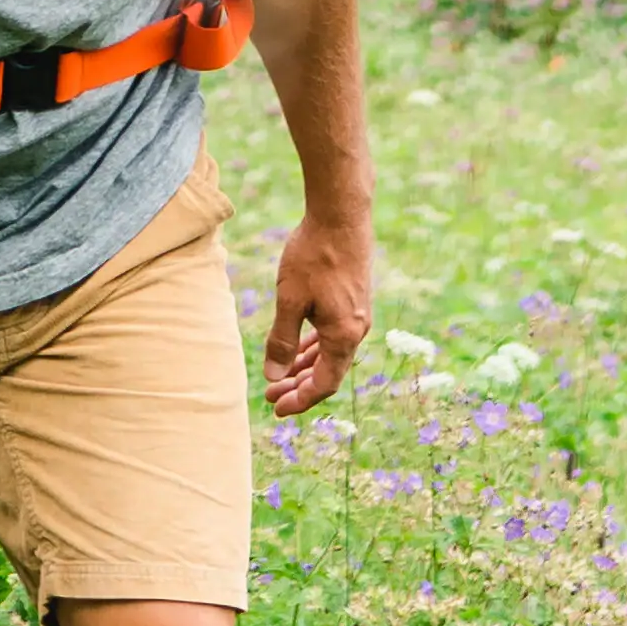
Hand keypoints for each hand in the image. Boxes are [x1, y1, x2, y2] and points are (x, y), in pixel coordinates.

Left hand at [259, 210, 370, 418]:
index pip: (324, 383)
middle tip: (270, 396)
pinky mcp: (352, 300)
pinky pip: (333, 335)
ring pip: (330, 353)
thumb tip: (274, 376)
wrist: (341, 216)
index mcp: (344, 335)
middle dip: (298, 386)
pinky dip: (313, 346)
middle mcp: (356, 330)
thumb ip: (282, 341)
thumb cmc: (314, 256)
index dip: (300, 400)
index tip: (276, 409)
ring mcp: (356, 315)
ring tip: (279, 376)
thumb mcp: (290, 301)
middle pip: (328, 372)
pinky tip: (297, 348)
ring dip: (304, 366)